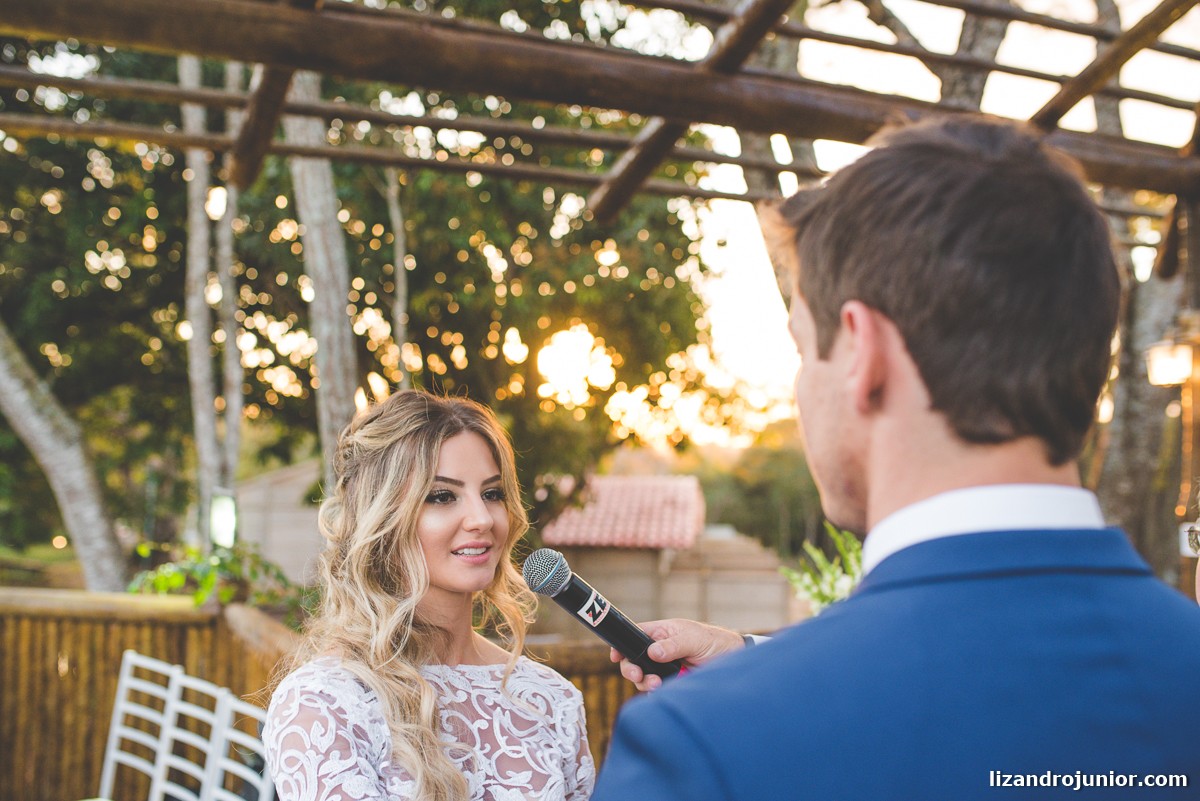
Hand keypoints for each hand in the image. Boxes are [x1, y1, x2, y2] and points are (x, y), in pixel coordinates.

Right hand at [610, 619, 744, 691]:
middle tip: (638, 676)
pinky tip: (662, 692)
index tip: (616, 656)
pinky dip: (655, 694)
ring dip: (645, 683)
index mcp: (661, 633)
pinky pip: (656, 690)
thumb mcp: (694, 639)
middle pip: (633, 660)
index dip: (622, 645)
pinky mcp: (671, 683)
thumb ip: (673, 645)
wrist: (733, 661)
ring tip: (656, 685)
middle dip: (631, 669)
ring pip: (643, 678)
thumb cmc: (714, 641)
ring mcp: (664, 668)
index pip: (634, 636)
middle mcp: (659, 651)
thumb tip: (652, 652)